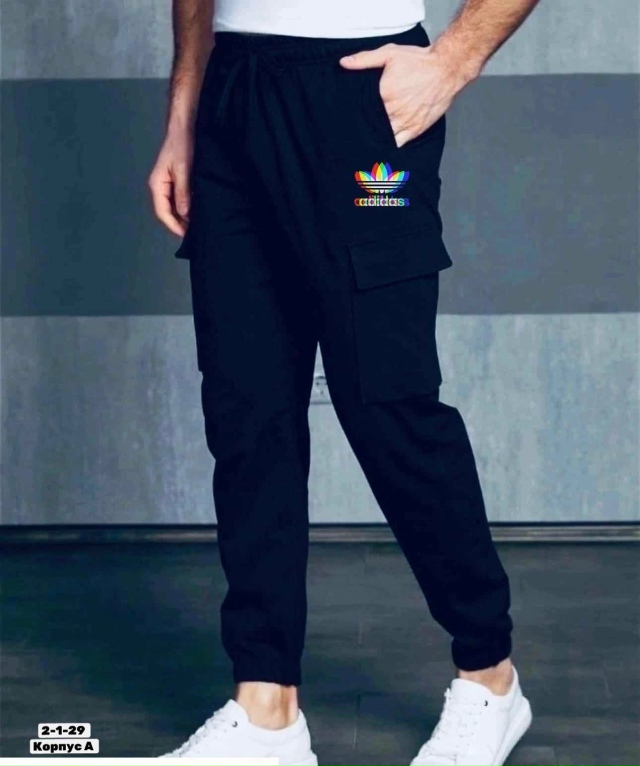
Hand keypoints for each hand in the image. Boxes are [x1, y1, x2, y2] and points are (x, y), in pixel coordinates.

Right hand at [147, 123, 193, 236]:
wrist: (185, 126)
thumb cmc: (182, 143)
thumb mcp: (184, 169)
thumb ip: (183, 192)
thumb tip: (184, 213)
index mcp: (157, 184)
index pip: (162, 213)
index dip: (174, 226)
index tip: (187, 235)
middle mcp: (160, 187)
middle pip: (167, 213)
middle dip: (180, 224)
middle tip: (196, 234)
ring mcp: (168, 185)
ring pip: (174, 208)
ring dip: (184, 217)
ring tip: (198, 226)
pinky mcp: (176, 182)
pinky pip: (179, 200)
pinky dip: (187, 208)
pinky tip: (198, 212)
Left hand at [339, 42, 474, 147]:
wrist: (446, 68)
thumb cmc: (419, 61)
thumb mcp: (389, 54)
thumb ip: (364, 59)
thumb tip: (343, 63)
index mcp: (383, 95)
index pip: (363, 111)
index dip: (355, 116)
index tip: (349, 119)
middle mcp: (393, 111)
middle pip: (373, 126)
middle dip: (365, 128)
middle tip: (355, 133)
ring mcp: (405, 122)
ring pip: (384, 137)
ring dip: (377, 138)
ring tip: (369, 140)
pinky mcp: (416, 129)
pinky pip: (398, 143)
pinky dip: (390, 144)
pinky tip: (384, 143)